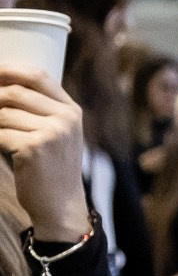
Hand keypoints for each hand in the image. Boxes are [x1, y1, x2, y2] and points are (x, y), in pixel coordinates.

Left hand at [0, 66, 91, 240]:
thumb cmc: (51, 168)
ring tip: (1, 136)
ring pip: (3, 114)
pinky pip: (0, 134)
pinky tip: (3, 150)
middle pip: (15, 92)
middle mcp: (66, 118)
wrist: (61, 205)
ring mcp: (53, 132)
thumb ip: (39, 109)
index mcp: (71, 110)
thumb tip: (2, 88)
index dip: (10, 70)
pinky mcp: (35, 147)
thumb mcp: (56, 134)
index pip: (38, 76)